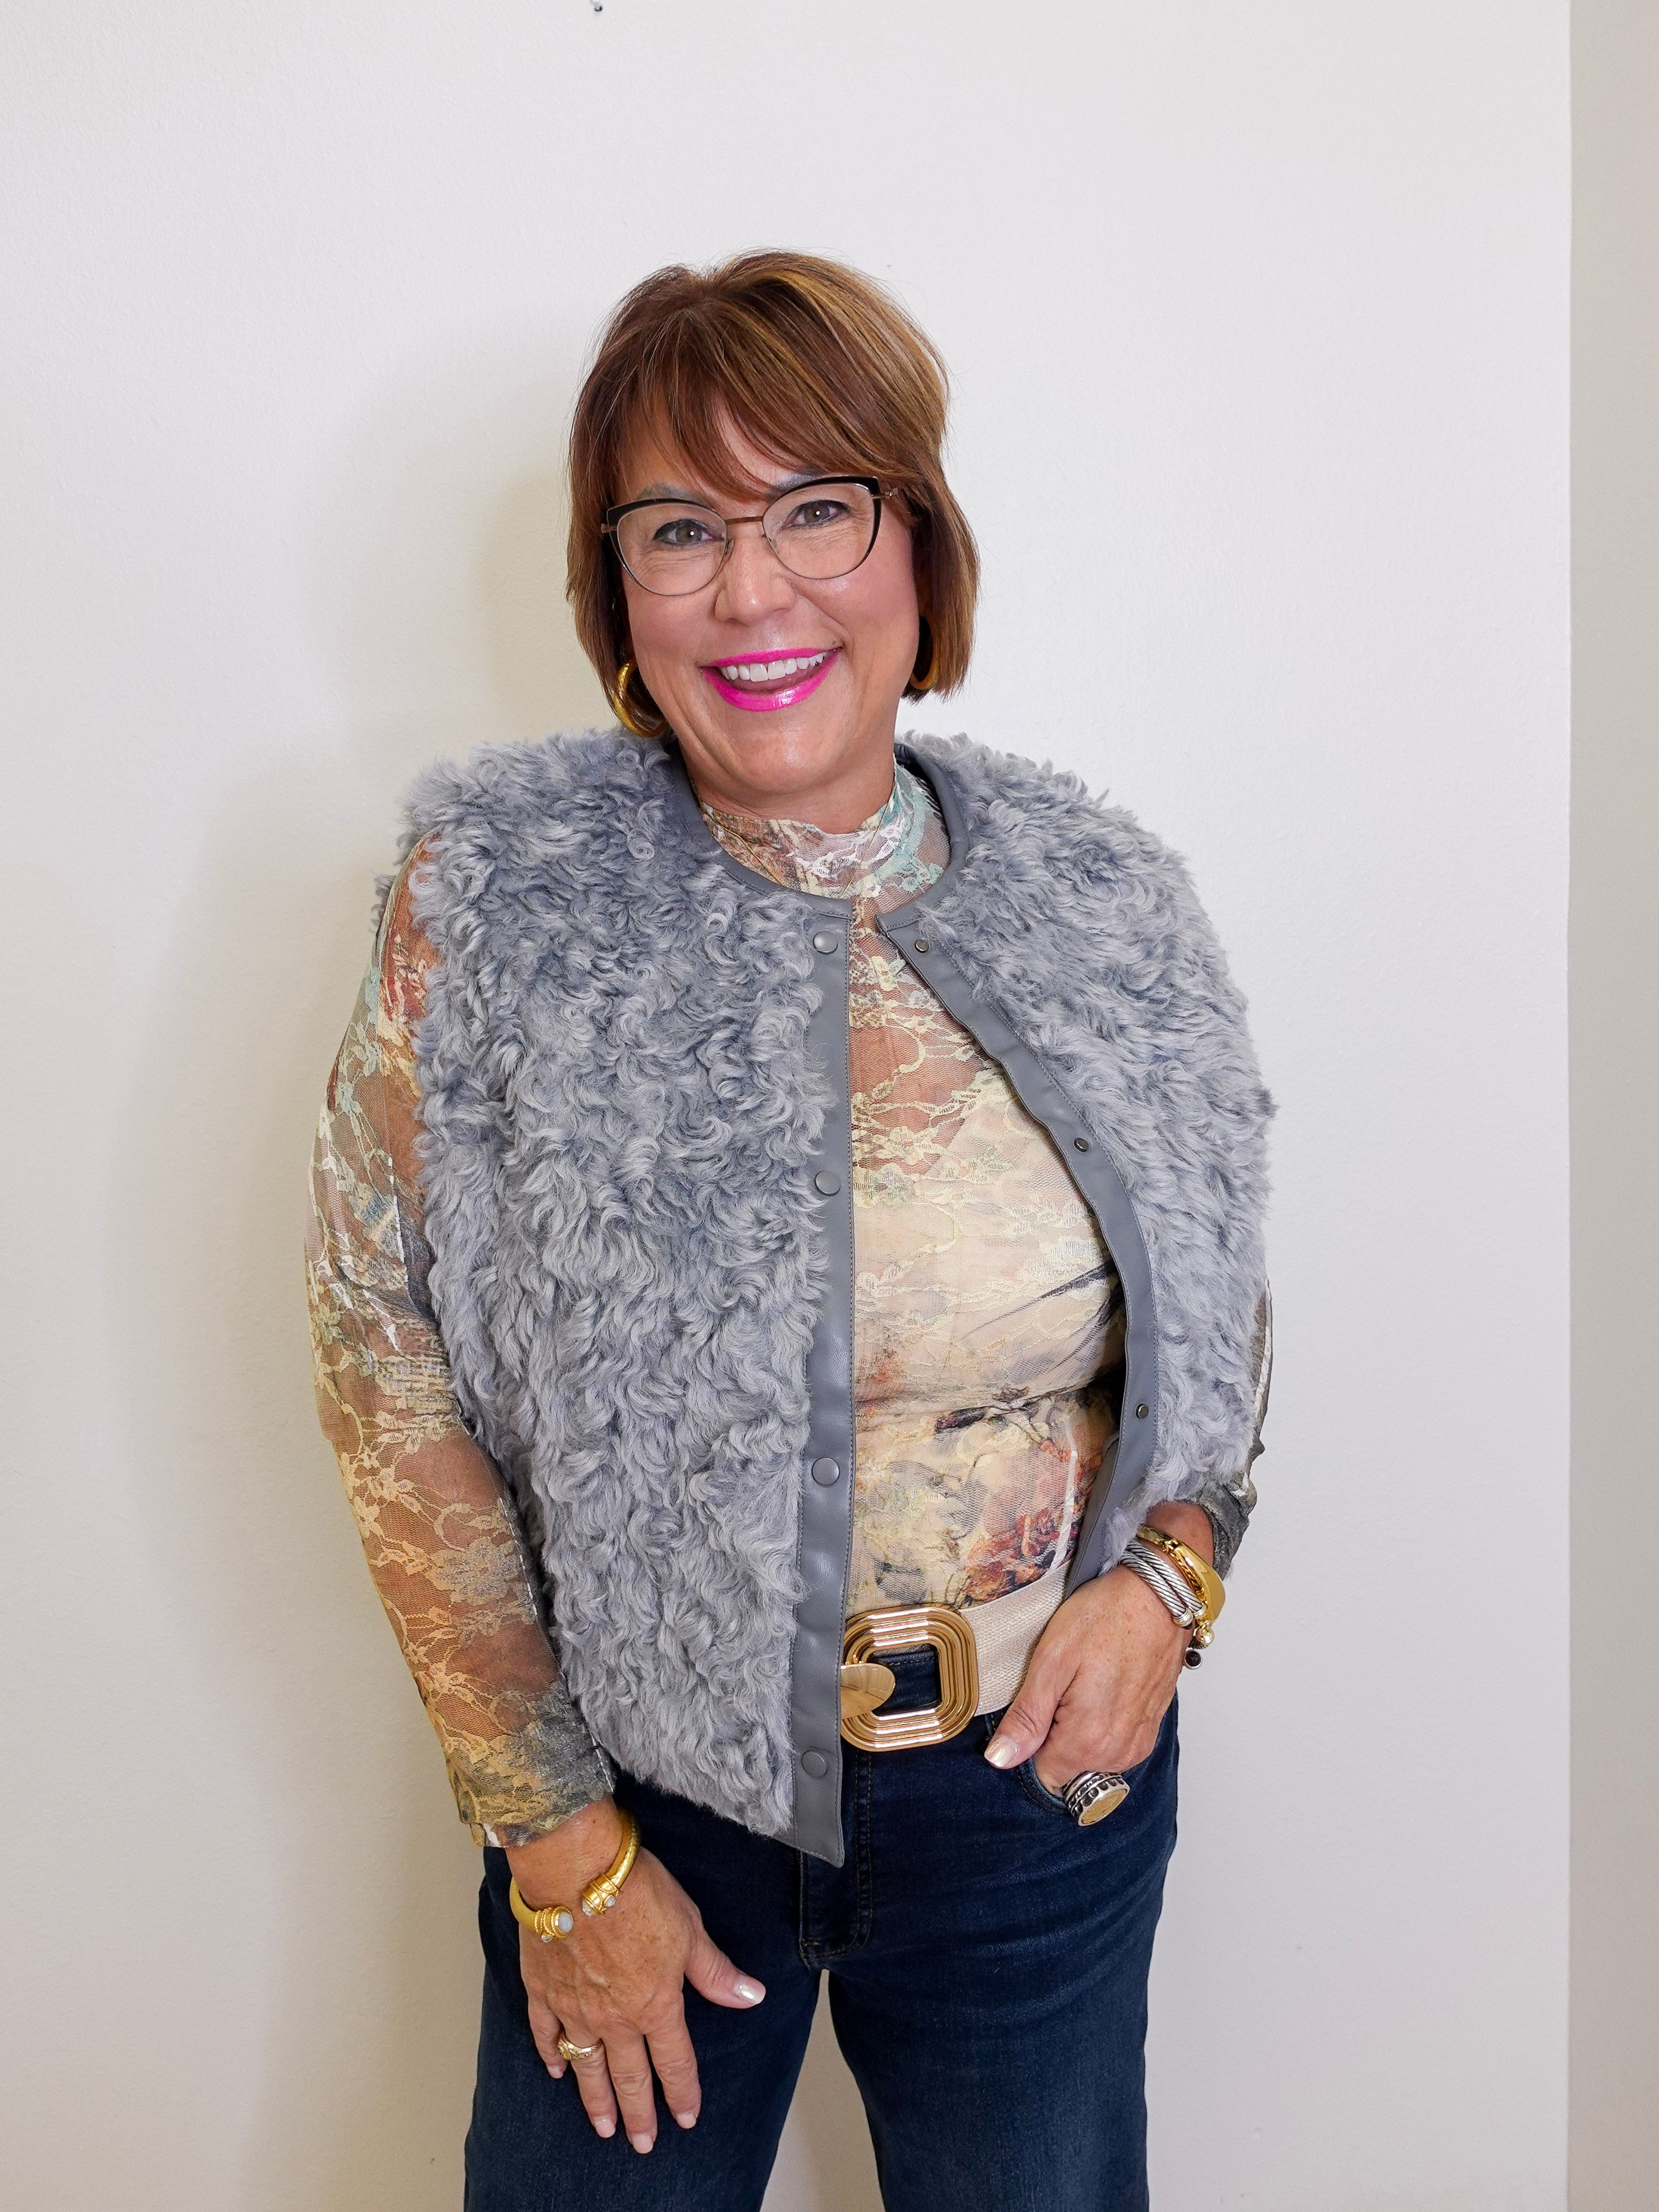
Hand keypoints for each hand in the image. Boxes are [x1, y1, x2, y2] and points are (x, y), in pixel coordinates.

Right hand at [508, 1798, 764, 2155]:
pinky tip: (554, 2069)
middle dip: (638, 2114)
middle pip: (629, 2077)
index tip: (686, 2118)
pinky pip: (545, 2032)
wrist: (575, 1869)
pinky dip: (550, 2054)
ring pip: (587, 2066)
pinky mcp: (542, 1988)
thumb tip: (750, 1996)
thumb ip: (715, 1971)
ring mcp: (574, 2007)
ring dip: (595, 2100)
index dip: (683, 2093)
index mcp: (655, 2005)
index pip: (675, 2062)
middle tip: (641, 2143)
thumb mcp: (690, 1928)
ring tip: (602, 2127)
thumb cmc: (637, 1892)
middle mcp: (614, 2018)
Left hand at [983, 1504, 1210, 1792]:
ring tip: (1083, 1681)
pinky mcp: (1150, 1726)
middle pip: (1067, 1766)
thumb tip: (1000, 1759)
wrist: (1159, 1594)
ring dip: (1078, 1727)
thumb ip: (1026, 1718)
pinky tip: (1102, 1684)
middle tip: (1061, 1684)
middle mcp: (1118, 1752)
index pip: (1043, 1774)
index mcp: (1088, 1741)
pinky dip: (1102, 1720)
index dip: (1031, 1741)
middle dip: (1054, 1733)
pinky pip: (1114, 1742)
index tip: (1036, 1705)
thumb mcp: (1050, 1660)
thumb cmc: (1105, 1617)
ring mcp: (1138, 1741)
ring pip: (1090, 1756)